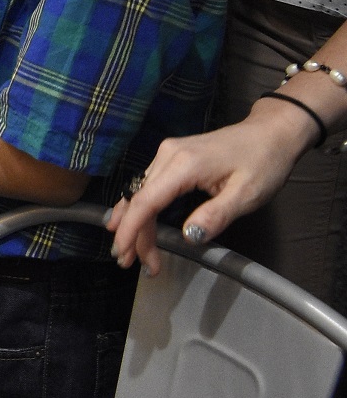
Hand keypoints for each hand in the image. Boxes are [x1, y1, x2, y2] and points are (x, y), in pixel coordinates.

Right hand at [105, 100, 315, 273]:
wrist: (272, 132)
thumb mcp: (247, 194)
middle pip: (139, 199)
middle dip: (134, 233)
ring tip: (131, 251)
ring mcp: (167, 153)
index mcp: (183, 164)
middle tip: (136, 265)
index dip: (132, 230)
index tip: (126, 256)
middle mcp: (167, 155)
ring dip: (135, 222)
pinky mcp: (172, 156)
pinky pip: (148, 185)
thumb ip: (216, 215)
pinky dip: (141, 207)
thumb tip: (188, 237)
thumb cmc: (264, 163)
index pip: (146, 201)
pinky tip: (131, 221)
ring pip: (140, 192)